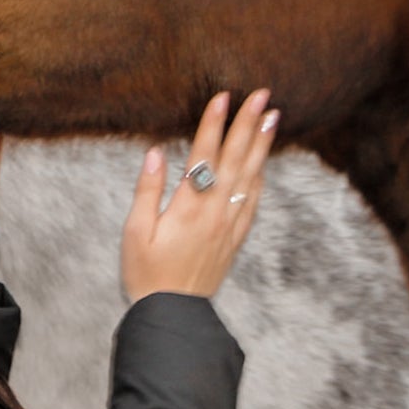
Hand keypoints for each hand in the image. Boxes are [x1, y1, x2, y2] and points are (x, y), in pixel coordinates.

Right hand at [122, 90, 278, 302]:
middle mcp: (215, 211)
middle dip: (248, 124)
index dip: (213, 124)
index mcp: (188, 207)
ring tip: (273, 117)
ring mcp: (229, 225)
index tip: (223, 96)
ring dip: (261, 145)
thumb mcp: (135, 232)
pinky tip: (264, 164)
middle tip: (262, 95)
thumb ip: (147, 191)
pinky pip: (252, 202)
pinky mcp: (234, 238)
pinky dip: (260, 178)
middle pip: (235, 159)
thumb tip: (155, 154)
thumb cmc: (146, 274)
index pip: (204, 155)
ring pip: (250, 176)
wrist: (173, 313)